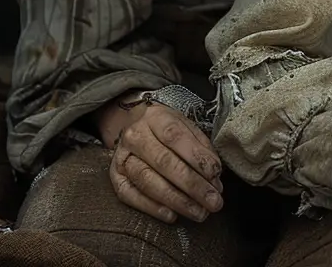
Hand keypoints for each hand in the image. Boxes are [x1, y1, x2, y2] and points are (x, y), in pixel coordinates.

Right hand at [95, 92, 223, 224]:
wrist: (132, 125)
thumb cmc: (165, 128)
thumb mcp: (185, 125)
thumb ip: (200, 146)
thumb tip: (214, 175)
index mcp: (155, 117)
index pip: (175, 136)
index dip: (196, 156)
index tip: (215, 173)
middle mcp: (135, 136)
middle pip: (164, 162)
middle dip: (192, 185)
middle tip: (212, 201)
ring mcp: (122, 157)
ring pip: (148, 182)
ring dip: (177, 200)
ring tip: (198, 211)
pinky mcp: (115, 177)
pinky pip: (131, 196)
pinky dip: (153, 208)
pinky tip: (172, 215)